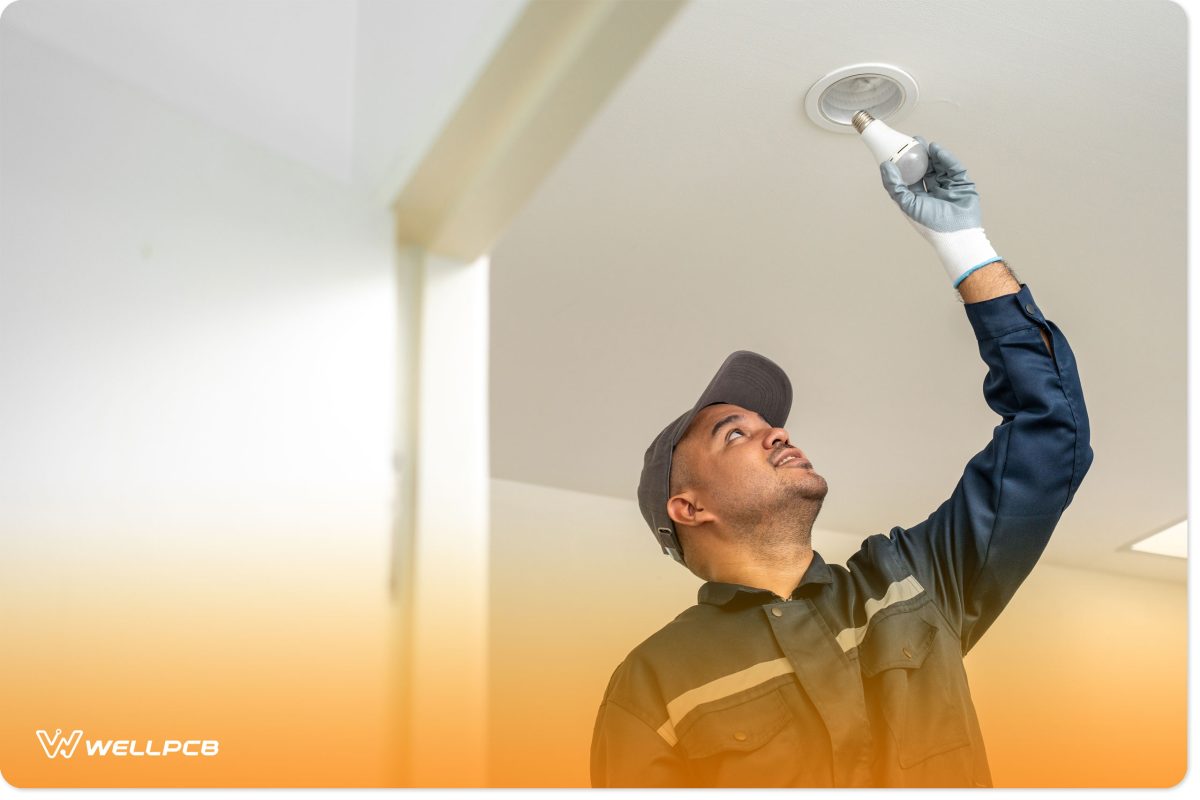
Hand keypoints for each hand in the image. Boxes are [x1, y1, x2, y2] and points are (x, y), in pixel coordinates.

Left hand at [879, 137, 1001, 287]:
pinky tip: (937, 150)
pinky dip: (946, 159)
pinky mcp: (962, 184)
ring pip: (939, 167)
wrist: (956, 234)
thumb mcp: (907, 204)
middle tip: (914, 141)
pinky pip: (954, 168)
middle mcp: (932, 193)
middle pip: (925, 170)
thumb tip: (885, 166)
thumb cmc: (929, 224)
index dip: (905, 165)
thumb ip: (894, 186)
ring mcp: (948, 188)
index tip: (899, 150)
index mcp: (917, 199)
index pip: (910, 178)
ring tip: (925, 144)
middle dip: (920, 156)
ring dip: (932, 155)